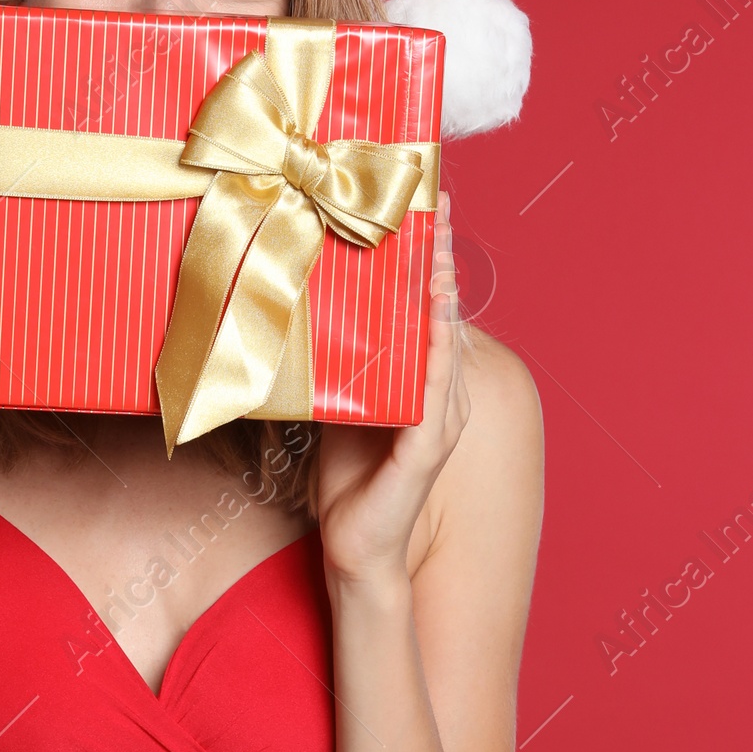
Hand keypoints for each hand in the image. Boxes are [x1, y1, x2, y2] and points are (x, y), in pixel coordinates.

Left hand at [313, 191, 470, 579]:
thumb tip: (307, 310)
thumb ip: (338, 363)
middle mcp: (441, 396)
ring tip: (438, 246)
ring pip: (445, 344)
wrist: (352, 547)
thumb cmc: (346, 479)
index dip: (429, 258)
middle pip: (444, 313)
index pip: (428, 310)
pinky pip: (434, 391)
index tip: (424, 208)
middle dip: (441, 256)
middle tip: (438, 204)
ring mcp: (440, 422)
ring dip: (442, 293)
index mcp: (422, 383)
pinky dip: (434, 353)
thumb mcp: (337, 405)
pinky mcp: (428, 448)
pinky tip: (434, 320)